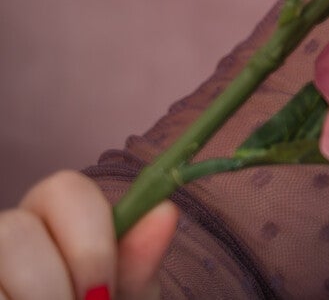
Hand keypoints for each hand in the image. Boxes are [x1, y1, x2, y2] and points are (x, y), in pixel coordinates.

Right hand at [0, 171, 179, 299]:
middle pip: (15, 229)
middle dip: (53, 282)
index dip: (86, 241)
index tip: (104, 292)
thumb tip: (164, 211)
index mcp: (58, 213)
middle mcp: (13, 230)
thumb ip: (139, 260)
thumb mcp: (127, 292)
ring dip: (33, 299)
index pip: (64, 189)